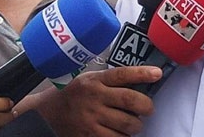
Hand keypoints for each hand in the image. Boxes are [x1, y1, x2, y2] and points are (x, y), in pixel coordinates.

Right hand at [40, 66, 160, 136]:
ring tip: (132, 123)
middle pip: (131, 101)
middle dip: (147, 106)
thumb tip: (143, 81)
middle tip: (148, 108)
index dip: (142, 73)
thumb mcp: (89, 79)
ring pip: (128, 125)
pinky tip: (120, 132)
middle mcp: (94, 98)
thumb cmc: (74, 94)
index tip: (157, 74)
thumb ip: (112, 81)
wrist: (46, 113)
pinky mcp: (88, 136)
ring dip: (136, 125)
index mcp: (95, 81)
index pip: (122, 74)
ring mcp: (91, 119)